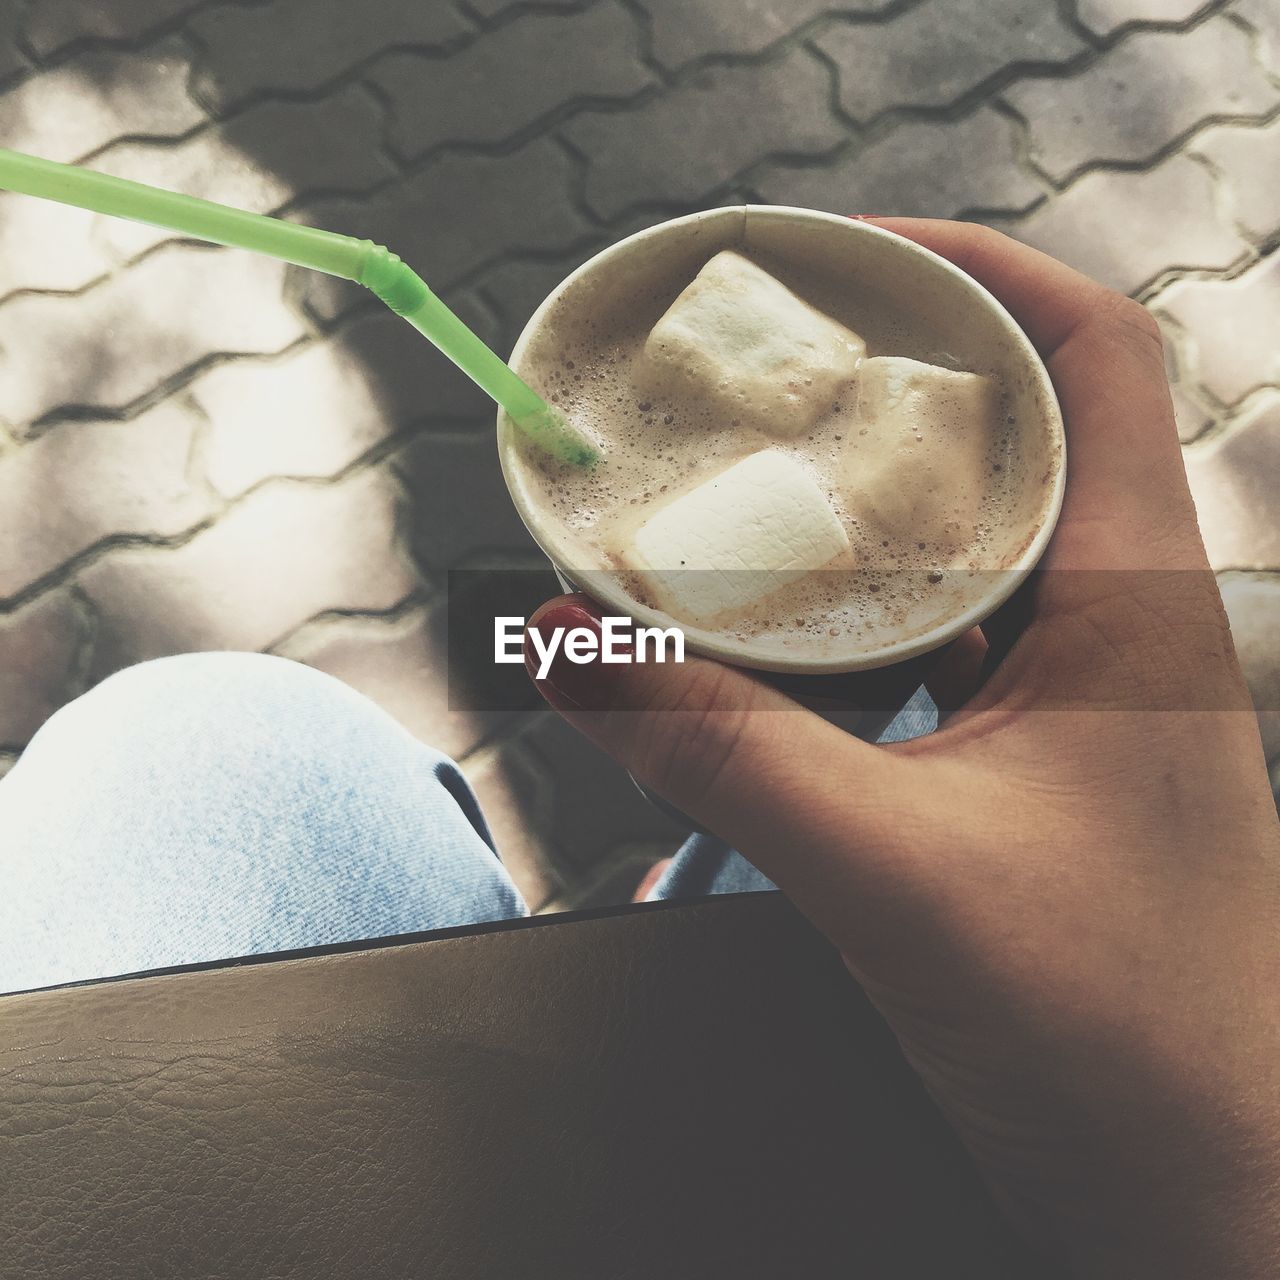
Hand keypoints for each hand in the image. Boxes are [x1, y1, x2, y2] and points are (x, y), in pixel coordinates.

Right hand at [524, 220, 1279, 1277]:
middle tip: (756, 381)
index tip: (850, 262)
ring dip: (852, 519)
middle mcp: (1115, 629)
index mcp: (1134, 604)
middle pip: (1006, 438)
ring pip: (961, 551)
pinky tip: (768, 651)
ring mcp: (1075, 701)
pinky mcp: (1030, 768)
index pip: (1092, 357)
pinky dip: (846, 627)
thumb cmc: (1126, 1043)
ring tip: (742, 500)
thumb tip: (578, 658)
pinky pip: (931, 650)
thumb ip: (726, 755)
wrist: (1206, 1198)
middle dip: (879, 392)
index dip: (978, 276)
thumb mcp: (898, 874)